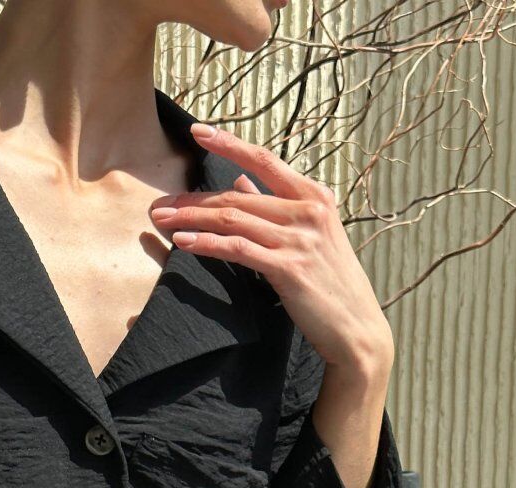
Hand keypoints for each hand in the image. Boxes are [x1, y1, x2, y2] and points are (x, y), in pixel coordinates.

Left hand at [149, 123, 393, 373]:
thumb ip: (275, 207)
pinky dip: (207, 244)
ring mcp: (298, 238)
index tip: (198, 132)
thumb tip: (241, 183)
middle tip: (160, 204)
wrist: (356, 328)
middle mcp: (307, 211)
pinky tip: (184, 243)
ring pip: (233, 219)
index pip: (265, 159)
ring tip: (162, 220)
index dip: (229, 143)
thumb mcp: (309, 236)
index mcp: (313, 197)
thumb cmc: (331, 284)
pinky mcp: (288, 268)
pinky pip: (238, 249)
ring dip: (192, 219)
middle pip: (237, 196)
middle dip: (193, 200)